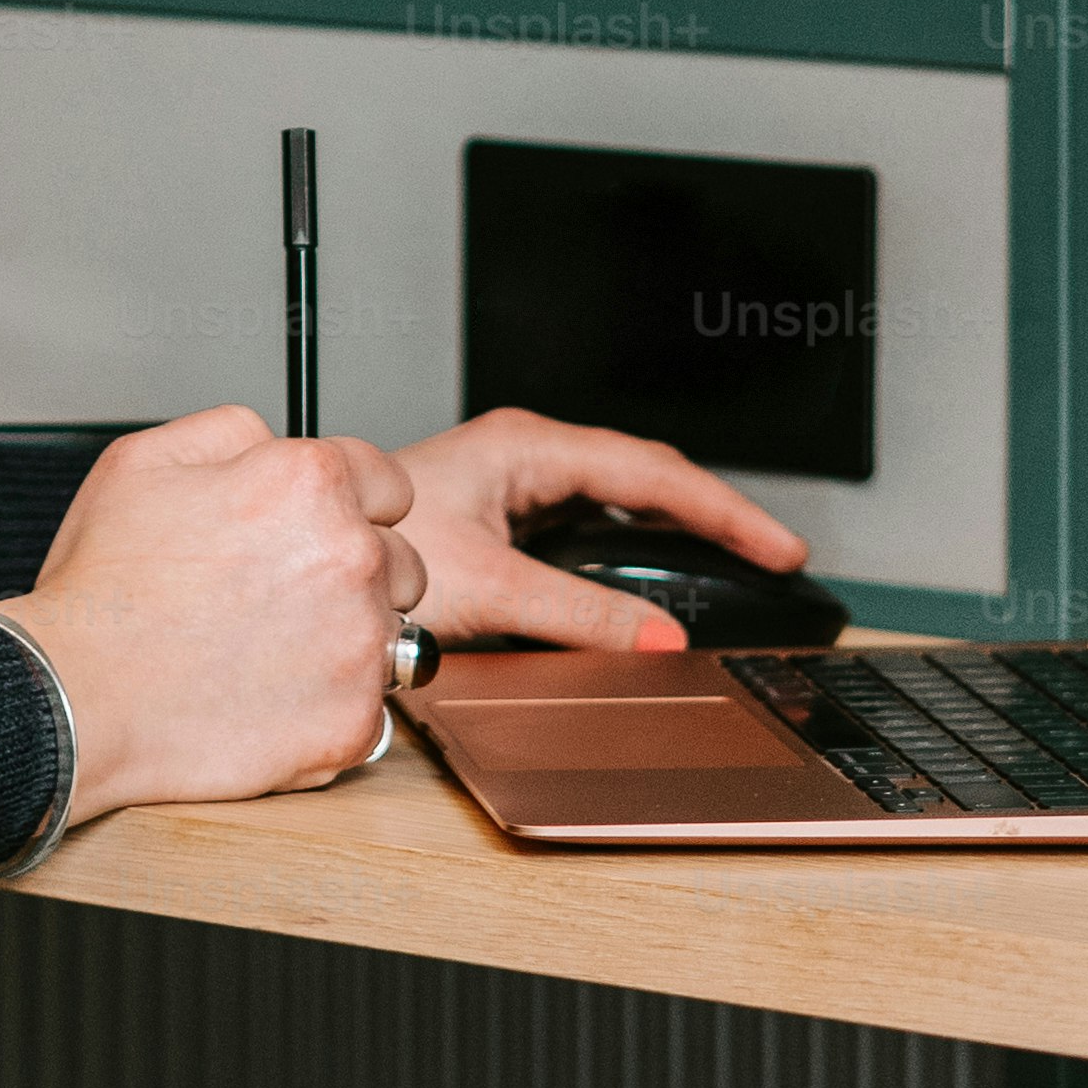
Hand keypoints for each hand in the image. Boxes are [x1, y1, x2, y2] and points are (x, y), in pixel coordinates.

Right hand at [0, 406, 421, 819]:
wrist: (80, 694)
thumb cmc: (104, 586)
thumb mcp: (144, 458)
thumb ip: (232, 430)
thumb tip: (274, 440)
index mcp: (309, 483)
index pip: (389, 483)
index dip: (348, 506)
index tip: (316, 534)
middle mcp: (351, 557)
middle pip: (403, 560)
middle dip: (356, 574)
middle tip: (285, 596)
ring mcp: (360, 645)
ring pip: (395, 637)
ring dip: (352, 641)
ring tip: (276, 652)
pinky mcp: (354, 722)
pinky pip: (372, 710)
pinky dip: (332, 708)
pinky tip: (273, 699)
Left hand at [388, 407, 810, 651]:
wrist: (307, 559)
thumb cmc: (369, 551)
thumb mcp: (490, 589)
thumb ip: (580, 615)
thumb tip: (660, 637)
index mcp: (525, 450)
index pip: (654, 473)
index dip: (725, 512)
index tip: (780, 547)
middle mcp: (521, 457)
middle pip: (645, 476)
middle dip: (714, 512)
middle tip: (776, 555)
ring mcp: (510, 483)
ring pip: (616, 498)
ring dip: (676, 526)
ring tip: (734, 558)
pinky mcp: (499, 517)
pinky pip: (588, 524)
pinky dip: (633, 545)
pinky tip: (652, 572)